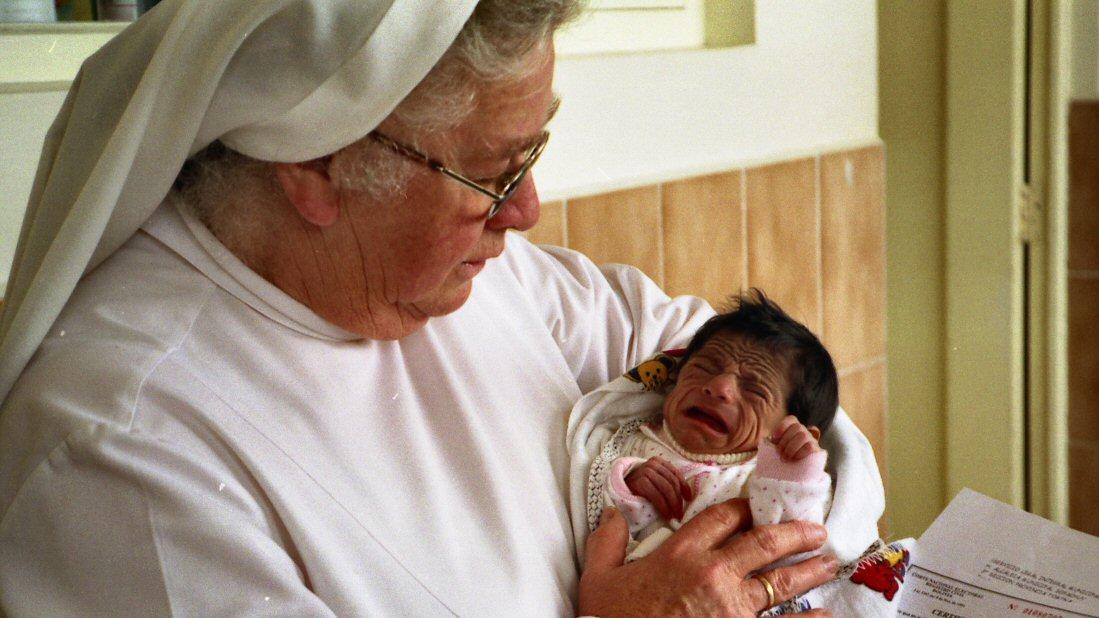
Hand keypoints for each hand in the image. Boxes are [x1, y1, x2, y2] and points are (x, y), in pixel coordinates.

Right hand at [579, 500, 837, 616]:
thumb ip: (607, 542)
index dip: (742, 507)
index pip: (720, 518)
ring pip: (780, 581)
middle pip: (762, 542)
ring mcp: (732, 607)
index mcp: (680, 554)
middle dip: (793, 532)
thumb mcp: (598, 578)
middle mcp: (712, 573)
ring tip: (828, 561)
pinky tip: (826, 615)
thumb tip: (612, 513)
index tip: (757, 504)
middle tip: (815, 528)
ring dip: (809, 569)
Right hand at [625, 456, 692, 519]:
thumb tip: (687, 494)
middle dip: (679, 500)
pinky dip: (663, 507)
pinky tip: (666, 515)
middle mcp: (652, 464)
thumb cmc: (638, 487)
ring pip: (666, 489)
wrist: (618, 489)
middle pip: (672, 482)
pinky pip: (657, 496)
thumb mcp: (654, 479)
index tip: (689, 499)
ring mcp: (645, 472)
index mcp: (658, 461)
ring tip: (675, 516)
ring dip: (673, 505)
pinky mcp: (639, 482)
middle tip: (681, 514)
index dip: (684, 487)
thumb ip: (666, 481)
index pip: (676, 473)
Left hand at [771, 416, 821, 460]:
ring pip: (804, 435)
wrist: (795, 473)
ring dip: (792, 447)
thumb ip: (775, 442)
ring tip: (785, 458)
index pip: (792, 419)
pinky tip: (794, 459)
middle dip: (786, 440)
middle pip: (798, 427)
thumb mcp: (778, 448)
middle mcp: (805, 432)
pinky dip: (800, 452)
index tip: (774, 437)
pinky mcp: (817, 451)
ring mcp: (812, 441)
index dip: (782, 426)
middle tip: (779, 452)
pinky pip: (810, 446)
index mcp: (795, 429)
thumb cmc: (784, 458)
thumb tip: (771, 439)